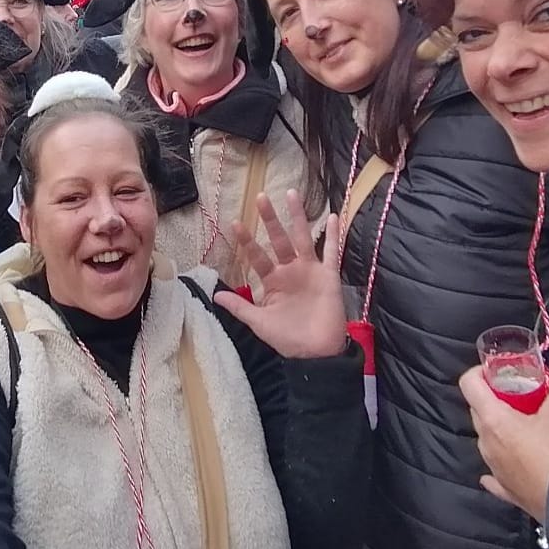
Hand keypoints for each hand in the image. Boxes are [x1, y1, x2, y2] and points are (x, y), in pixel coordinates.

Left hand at [214, 190, 346, 358]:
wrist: (315, 354)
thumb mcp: (259, 322)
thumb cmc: (287, 339)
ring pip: (303, 238)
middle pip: (278, 239)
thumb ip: (239, 307)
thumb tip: (214, 295)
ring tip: (291, 194)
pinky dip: (334, 235)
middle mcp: (290, 271)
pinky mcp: (329, 276)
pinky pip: (332, 252)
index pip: (257, 256)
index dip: (247, 241)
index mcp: (273, 281)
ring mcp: (310, 271)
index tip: (235, 223)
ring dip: (298, 217)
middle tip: (260, 197)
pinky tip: (334, 216)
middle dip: (270, 219)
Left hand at [461, 366, 548, 523]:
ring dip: (505, 427)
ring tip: (532, 423)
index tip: (497, 370)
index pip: (469, 385)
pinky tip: (515, 457)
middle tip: (522, 393)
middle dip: (498, 398)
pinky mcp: (506, 488)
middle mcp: (486, 443)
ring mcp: (494, 467)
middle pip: (481, 411)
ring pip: (491, 438)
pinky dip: (505, 460)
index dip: (480, 372)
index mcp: (494, 420)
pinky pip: (498, 470)